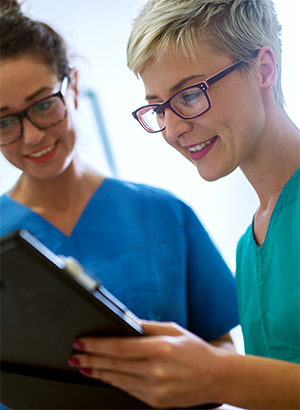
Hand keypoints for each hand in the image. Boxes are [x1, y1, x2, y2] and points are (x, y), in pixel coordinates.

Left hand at [68, 321, 223, 408]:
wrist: (217, 377)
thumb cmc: (196, 350)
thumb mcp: (173, 329)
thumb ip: (147, 327)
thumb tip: (125, 322)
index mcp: (160, 348)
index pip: (120, 347)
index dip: (97, 345)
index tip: (82, 342)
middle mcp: (156, 370)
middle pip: (114, 365)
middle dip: (90, 359)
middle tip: (75, 356)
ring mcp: (156, 389)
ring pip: (118, 379)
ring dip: (97, 372)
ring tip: (83, 366)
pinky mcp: (156, 401)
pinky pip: (129, 390)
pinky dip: (114, 382)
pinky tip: (104, 376)